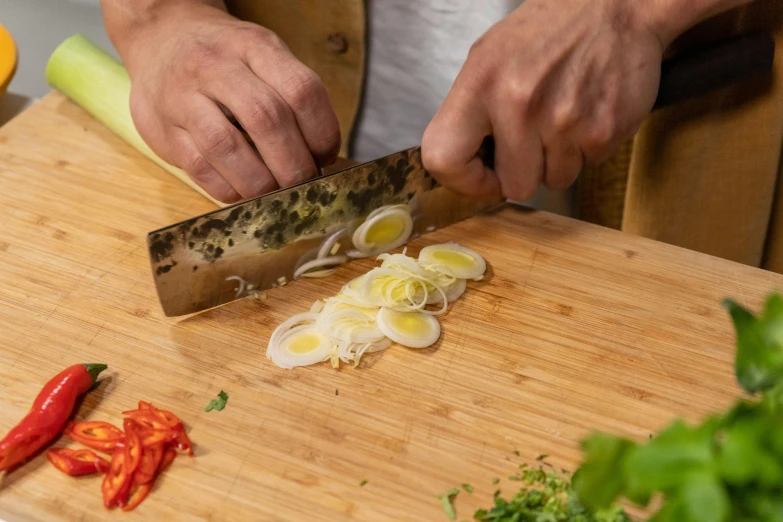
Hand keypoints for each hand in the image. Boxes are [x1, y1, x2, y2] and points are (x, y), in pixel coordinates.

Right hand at [107, 2, 339, 202]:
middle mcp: (216, 66)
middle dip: (294, 164)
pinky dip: (229, 189)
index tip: (325, 156)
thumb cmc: (225, 59)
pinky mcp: (163, 129)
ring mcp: (183, 97)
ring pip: (227, 147)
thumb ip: (292, 96)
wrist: (160, 38)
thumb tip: (321, 157)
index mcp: (254, 46)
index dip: (322, 133)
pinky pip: (200, 169)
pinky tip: (243, 189)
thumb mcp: (262, 56)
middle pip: (267, 119)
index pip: (301, 91)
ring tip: (274, 192)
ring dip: (261, 182)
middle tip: (303, 182)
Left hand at [421, 0, 664, 201]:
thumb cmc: (548, 31)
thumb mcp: (488, 56)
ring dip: (558, 159)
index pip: (444, 159)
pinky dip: (588, 147)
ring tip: (563, 115)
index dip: (463, 180)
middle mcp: (519, 103)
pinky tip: (586, 111)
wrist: (616, 5)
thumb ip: (470, 111)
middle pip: (514, 187)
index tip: (481, 174)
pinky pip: (588, 166)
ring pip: (555, 180)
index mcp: (481, 83)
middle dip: (523, 172)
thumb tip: (463, 165)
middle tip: (532, 141)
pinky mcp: (604, 130)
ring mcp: (564, 120)